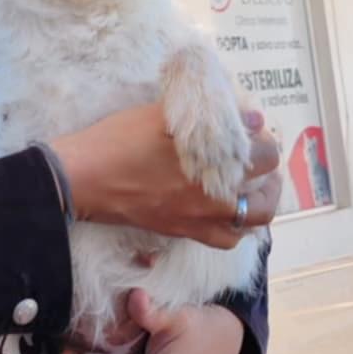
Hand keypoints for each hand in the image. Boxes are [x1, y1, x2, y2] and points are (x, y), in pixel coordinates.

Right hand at [51, 106, 280, 248]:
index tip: (253, 132)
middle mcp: (212, 194)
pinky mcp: (181, 231)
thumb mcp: (163, 114)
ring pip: (249, 222)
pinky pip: (223, 239)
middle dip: (269, 178)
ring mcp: (198, 218)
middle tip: (261, 164)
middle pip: (264, 195)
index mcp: (212, 160)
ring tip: (251, 190)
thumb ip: (210, 116)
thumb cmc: (117, 139)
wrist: (82, 178)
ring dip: (256, 205)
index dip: (264, 141)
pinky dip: (233, 228)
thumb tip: (252, 117)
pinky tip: (226, 212)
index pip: (264, 154)